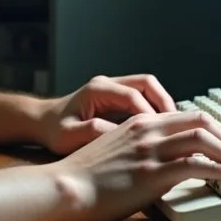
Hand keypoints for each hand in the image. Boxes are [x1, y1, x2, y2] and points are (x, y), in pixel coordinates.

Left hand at [35, 74, 180, 155]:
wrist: (42, 122)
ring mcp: (113, 88)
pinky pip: (143, 98)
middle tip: (178, 125)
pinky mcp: (116, 97)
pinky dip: (155, 111)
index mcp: (97, 90)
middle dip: (164, 103)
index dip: (150, 113)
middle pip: (147, 84)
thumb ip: (91, 132)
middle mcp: (108, 84)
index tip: (162, 131)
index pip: (133, 95)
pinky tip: (161, 130)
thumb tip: (117, 134)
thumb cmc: (53, 130)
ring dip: (162, 106)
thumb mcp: (68, 136)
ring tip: (175, 128)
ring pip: (148, 89)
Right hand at [52, 109, 220, 220]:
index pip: (186, 116)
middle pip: (200, 121)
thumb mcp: (115, 151)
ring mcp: (150, 150)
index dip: (212, 129)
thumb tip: (162, 164)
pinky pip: (195, 165)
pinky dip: (220, 169)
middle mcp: (147, 131)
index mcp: (139, 124)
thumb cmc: (85, 177)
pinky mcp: (152, 173)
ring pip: (202, 138)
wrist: (65, 186)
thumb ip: (140, 150)